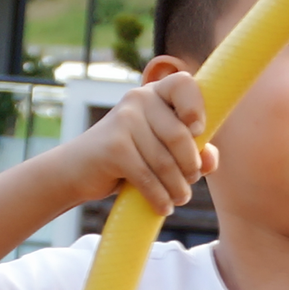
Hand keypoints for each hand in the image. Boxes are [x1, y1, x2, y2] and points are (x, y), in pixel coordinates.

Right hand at [64, 70, 218, 215]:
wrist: (78, 169)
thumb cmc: (130, 157)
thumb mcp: (163, 149)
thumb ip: (193, 151)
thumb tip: (210, 160)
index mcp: (155, 93)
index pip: (184, 83)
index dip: (197, 107)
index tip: (197, 131)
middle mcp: (138, 99)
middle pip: (181, 137)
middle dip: (191, 168)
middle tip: (189, 182)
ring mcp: (124, 121)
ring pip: (166, 162)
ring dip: (178, 188)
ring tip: (179, 198)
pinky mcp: (114, 148)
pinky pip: (148, 177)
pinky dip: (160, 197)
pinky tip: (163, 206)